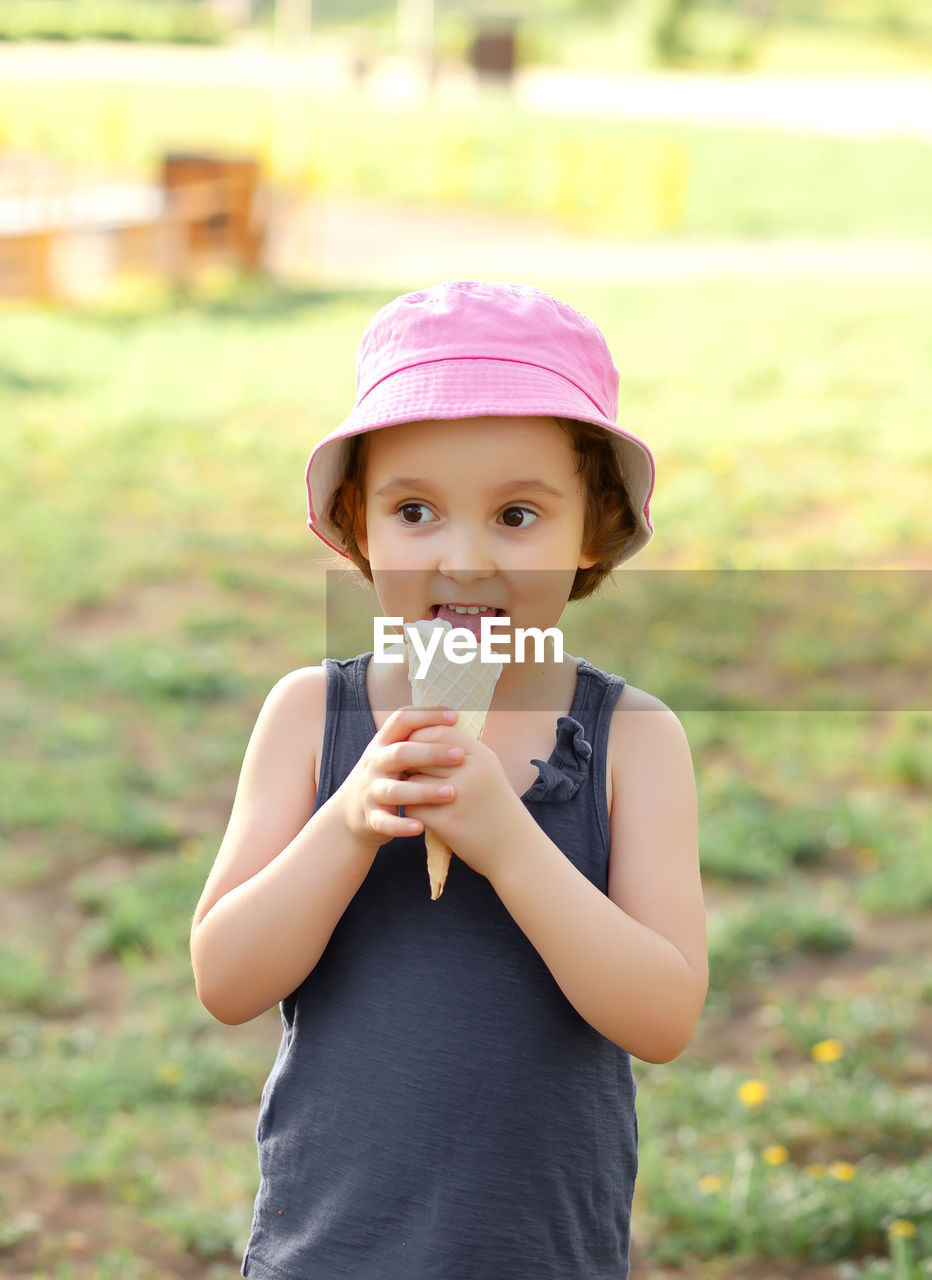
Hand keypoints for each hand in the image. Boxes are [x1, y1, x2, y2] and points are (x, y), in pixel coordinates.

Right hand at [337, 706, 465, 850]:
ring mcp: (371, 791)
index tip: (455, 717)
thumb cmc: (386, 777)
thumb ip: (415, 737)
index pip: (401, 720)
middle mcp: (375, 764)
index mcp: (383, 744)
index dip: (427, 715)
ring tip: (451, 793)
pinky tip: (421, 827)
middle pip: (400, 753)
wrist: (348, 813)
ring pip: (395, 790)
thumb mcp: (393, 753)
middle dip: (431, 753)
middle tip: (460, 756)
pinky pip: (385, 822)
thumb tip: (455, 714)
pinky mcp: (371, 818)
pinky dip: (401, 826)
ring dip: (424, 791)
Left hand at [400, 724, 530, 883]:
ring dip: (410, 788)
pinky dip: (414, 810)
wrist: (515, 849)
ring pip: (412, 781)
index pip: (438, 732)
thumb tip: (418, 734)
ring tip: (421, 795)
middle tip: (414, 774)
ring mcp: (457, 798)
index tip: (415, 746)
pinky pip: (413, 807)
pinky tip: (426, 814)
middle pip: (421, 755)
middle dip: (412, 764)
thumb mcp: (486, 770)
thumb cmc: (496, 806)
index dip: (420, 736)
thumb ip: (458, 750)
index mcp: (481, 756)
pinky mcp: (445, 822)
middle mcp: (470, 773)